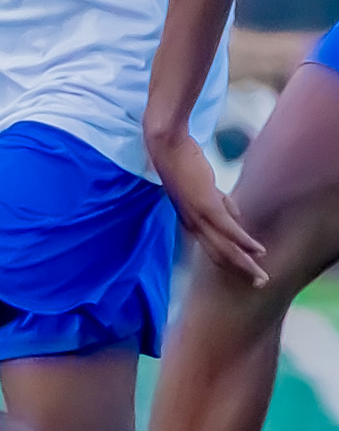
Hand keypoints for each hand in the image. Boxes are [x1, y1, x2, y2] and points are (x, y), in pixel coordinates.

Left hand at [153, 130, 265, 284]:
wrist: (168, 147)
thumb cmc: (185, 164)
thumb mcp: (206, 188)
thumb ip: (221, 203)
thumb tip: (237, 215)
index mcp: (192, 221)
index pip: (213, 249)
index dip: (232, 262)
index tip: (248, 272)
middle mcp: (193, 224)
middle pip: (219, 255)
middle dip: (241, 271)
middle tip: (260, 284)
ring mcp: (198, 215)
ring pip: (224, 248)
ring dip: (245, 264)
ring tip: (261, 277)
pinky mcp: (205, 204)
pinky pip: (228, 228)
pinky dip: (244, 242)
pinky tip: (259, 251)